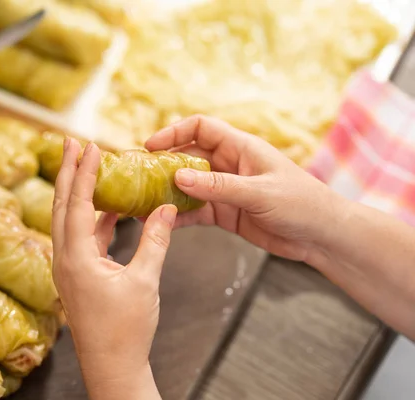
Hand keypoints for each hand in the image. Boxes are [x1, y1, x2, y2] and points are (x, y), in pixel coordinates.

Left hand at [52, 138, 171, 399]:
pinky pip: (82, 236)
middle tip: (71, 143)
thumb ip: (156, 240)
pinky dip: (93, 217)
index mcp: (76, 259)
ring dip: (78, 192)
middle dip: (67, 172)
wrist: (113, 366)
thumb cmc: (126, 329)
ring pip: (69, 219)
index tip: (90, 145)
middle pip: (62, 205)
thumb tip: (166, 208)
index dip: (84, 173)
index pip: (77, 204)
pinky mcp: (78, 274)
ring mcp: (69, 267)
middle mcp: (65, 259)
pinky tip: (109, 207)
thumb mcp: (145, 280)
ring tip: (88, 167)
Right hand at [145, 115, 347, 262]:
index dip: (174, 132)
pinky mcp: (225, 213)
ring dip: (167, 193)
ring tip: (142, 202)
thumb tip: (178, 178)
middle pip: (188, 158)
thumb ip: (219, 186)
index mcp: (240, 148)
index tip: (150, 145)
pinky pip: (196, 210)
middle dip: (163, 166)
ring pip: (188, 186)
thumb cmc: (301, 203)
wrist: (321, 236)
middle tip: (139, 176)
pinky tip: (163, 222)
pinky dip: (179, 215)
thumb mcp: (259, 193)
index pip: (201, 128)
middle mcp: (229, 165)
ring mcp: (226, 190)